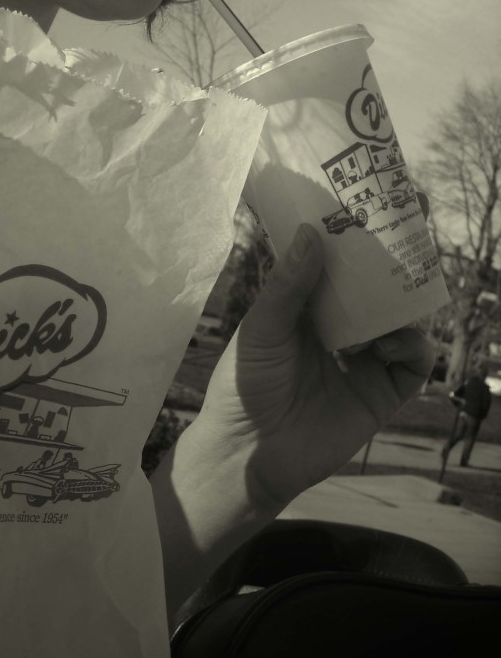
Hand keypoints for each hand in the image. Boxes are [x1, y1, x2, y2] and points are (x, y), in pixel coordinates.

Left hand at [197, 224, 435, 511]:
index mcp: (307, 309)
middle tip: (407, 229)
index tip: (370, 205)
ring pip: (402, 321)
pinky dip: (411, 346)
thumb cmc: (243, 385)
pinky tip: (385, 344)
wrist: (247, 452)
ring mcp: (364, 362)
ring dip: (403, 304)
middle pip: (377, 289)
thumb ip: (288, 284)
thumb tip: (312, 232)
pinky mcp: (381, 395)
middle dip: (393, 261)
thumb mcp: (261, 327)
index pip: (339, 266)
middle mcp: (340, 331)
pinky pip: (414, 364)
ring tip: (389, 297)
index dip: (355, 239)